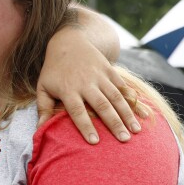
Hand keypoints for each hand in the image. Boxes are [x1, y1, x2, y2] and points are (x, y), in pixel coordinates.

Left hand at [37, 29, 143, 143]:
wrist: (68, 42)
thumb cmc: (53, 71)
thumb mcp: (43, 87)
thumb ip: (43, 108)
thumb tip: (40, 129)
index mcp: (68, 89)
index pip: (77, 111)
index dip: (86, 126)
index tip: (95, 142)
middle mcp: (86, 83)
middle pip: (102, 105)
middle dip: (114, 123)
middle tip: (124, 140)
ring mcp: (100, 76)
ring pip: (117, 97)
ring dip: (127, 114)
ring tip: (136, 131)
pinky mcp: (110, 71)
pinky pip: (124, 87)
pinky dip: (134, 101)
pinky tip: (143, 115)